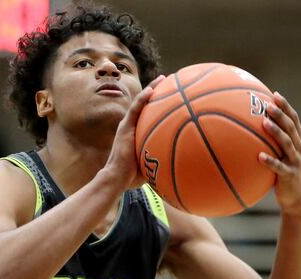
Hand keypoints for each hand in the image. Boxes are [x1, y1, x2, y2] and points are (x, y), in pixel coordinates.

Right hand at [105, 74, 165, 189]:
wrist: (117, 178)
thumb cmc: (133, 177)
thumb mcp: (151, 166)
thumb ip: (162, 160)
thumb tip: (182, 164)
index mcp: (137, 134)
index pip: (150, 115)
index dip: (160, 104)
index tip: (173, 96)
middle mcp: (131, 127)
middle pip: (146, 105)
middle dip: (158, 92)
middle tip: (172, 82)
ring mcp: (127, 125)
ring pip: (140, 102)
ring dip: (152, 89)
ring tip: (164, 78)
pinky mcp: (124, 127)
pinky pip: (135, 108)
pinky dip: (143, 98)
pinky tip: (153, 89)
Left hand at [260, 92, 300, 216]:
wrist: (295, 200)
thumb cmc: (284, 176)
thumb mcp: (281, 157)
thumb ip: (272, 144)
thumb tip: (251, 130)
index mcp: (299, 142)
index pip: (294, 120)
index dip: (286, 107)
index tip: (275, 95)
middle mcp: (300, 149)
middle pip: (291, 127)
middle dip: (281, 114)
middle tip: (268, 105)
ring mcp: (296, 162)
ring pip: (287, 143)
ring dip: (276, 132)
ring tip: (264, 123)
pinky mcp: (290, 176)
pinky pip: (279, 167)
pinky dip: (270, 161)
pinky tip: (258, 157)